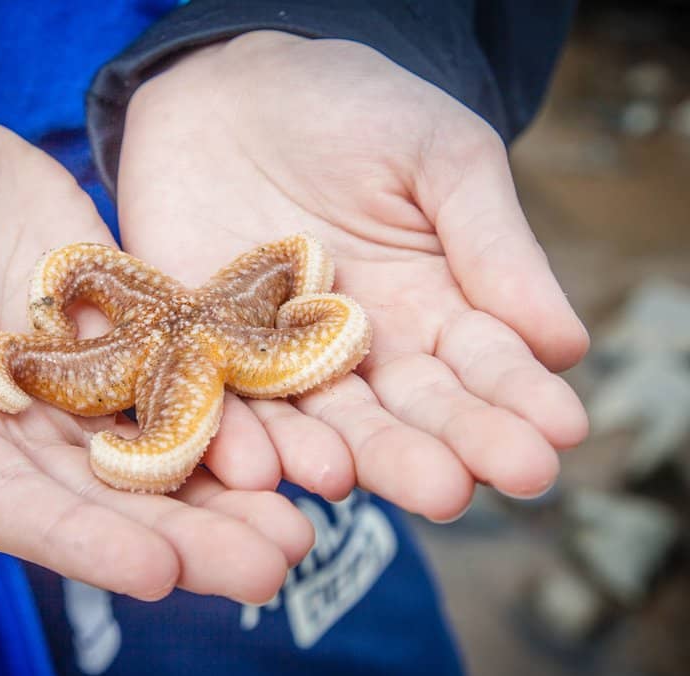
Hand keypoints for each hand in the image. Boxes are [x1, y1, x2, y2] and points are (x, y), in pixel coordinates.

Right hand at [0, 99, 311, 601]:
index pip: (1, 501)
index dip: (75, 540)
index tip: (155, 573)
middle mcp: (7, 424)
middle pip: (98, 499)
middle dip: (183, 538)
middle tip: (271, 568)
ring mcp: (69, 386)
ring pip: (153, 454)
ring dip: (226, 493)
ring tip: (302, 525)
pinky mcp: (118, 337)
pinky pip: (180, 382)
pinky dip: (233, 413)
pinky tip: (295, 438)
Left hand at [116, 32, 589, 520]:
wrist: (233, 88)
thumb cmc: (355, 110)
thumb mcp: (440, 159)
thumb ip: (492, 246)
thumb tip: (565, 345)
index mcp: (435, 310)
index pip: (482, 369)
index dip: (515, 403)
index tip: (552, 437)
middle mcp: (362, 351)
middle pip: (400, 414)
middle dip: (426, 452)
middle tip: (452, 489)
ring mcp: (281, 358)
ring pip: (314, 422)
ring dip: (330, 455)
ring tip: (345, 478)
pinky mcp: (207, 350)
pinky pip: (222, 400)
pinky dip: (235, 434)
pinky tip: (255, 463)